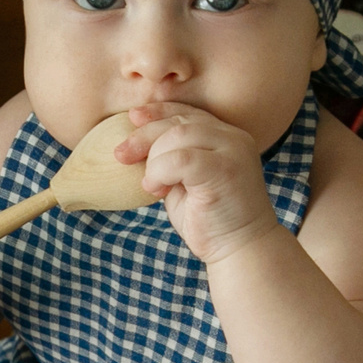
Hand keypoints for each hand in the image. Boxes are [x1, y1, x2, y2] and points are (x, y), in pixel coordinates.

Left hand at [118, 101, 281, 264]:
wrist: (241, 250)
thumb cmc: (211, 220)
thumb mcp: (187, 182)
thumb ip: (172, 158)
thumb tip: (135, 141)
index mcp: (227, 137)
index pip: (187, 113)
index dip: (158, 112)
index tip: (133, 117)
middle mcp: (233, 139)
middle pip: (178, 122)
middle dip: (144, 136)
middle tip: (122, 156)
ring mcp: (232, 152)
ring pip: (177, 136)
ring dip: (154, 160)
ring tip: (151, 186)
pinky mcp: (225, 171)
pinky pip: (180, 159)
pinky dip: (159, 172)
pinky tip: (157, 190)